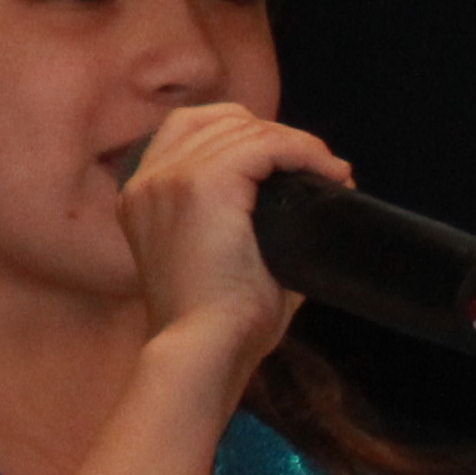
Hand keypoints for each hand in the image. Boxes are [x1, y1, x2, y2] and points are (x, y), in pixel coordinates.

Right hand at [119, 103, 355, 371]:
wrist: (203, 353)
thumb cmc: (220, 330)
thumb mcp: (225, 266)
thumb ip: (250, 231)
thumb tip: (309, 216)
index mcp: (143, 198)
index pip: (190, 131)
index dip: (245, 136)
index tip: (291, 164)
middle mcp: (147, 182)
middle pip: (217, 121)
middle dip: (274, 136)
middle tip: (319, 168)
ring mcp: (170, 179)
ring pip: (244, 130)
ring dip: (297, 144)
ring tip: (332, 172)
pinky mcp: (203, 185)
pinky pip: (264, 145)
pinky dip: (303, 151)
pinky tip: (330, 172)